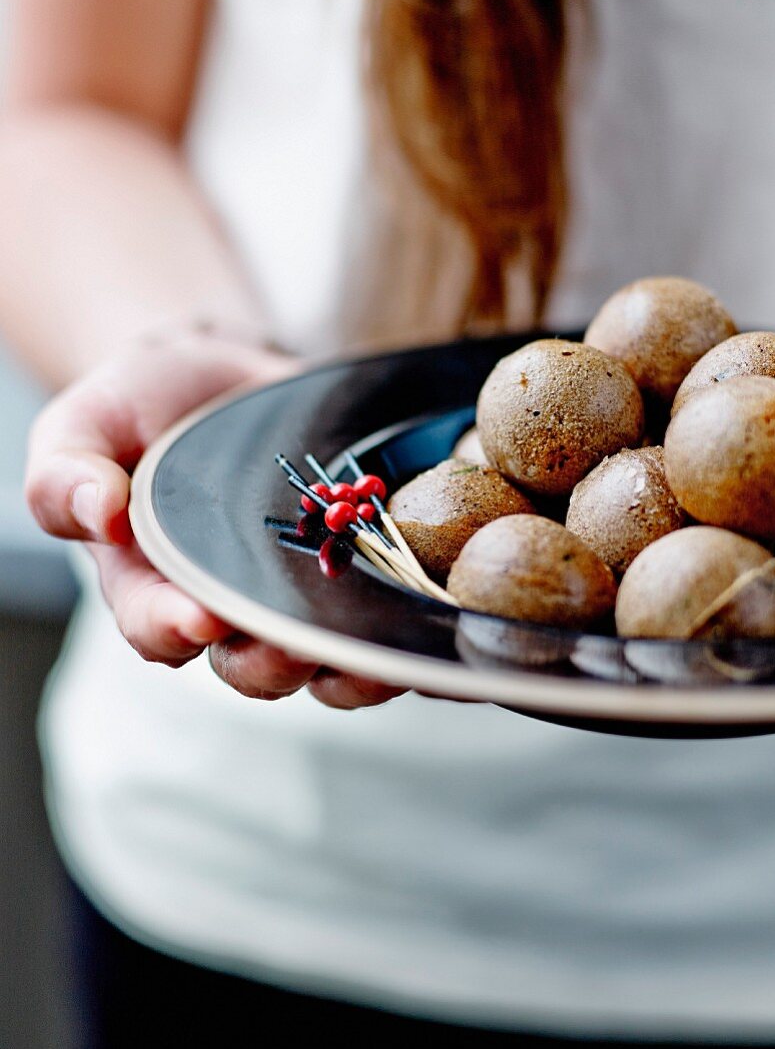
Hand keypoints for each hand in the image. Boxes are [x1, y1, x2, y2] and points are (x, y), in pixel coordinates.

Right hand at [25, 327, 404, 708]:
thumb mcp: (82, 428)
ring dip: (355, 668)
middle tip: (298, 645)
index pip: (157, 629)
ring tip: (380, 652)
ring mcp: (299, 595)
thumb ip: (67, 473)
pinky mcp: (357, 569)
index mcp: (154, 589)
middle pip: (253, 666)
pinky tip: (432, 614)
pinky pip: (384, 617)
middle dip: (276, 664)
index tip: (199, 616)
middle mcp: (231, 608)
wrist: (217, 381)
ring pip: (328, 660)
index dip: (175, 630)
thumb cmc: (137, 412)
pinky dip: (410, 625)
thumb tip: (97, 509)